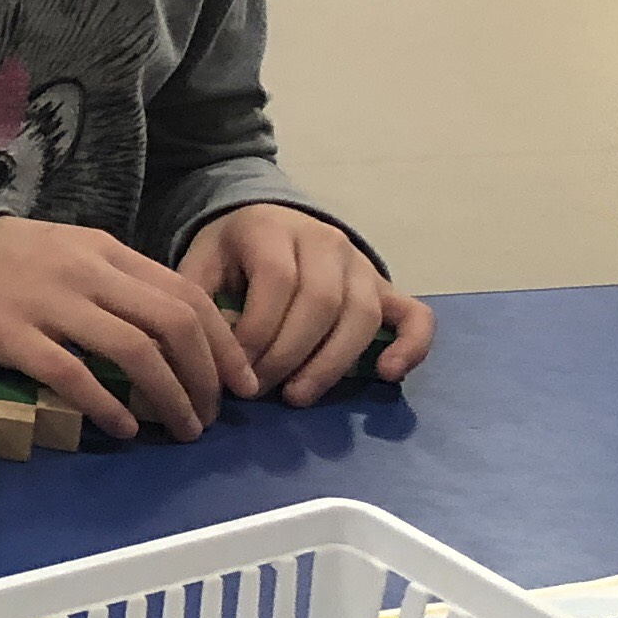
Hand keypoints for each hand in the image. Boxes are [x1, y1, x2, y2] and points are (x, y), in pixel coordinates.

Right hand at [0, 214, 254, 440]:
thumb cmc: (19, 262)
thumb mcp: (81, 255)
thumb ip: (129, 286)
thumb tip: (189, 336)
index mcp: (110, 252)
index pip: (188, 296)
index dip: (224, 345)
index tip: (241, 384)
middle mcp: (88, 273)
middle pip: (172, 324)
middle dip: (204, 377)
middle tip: (210, 415)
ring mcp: (49, 303)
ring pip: (133, 351)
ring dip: (169, 397)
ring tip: (179, 428)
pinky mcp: (13, 335)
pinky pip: (73, 375)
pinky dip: (108, 406)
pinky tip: (125, 428)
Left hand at [180, 206, 433, 403]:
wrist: (264, 223)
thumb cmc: (231, 254)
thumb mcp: (201, 265)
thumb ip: (203, 304)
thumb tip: (218, 360)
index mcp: (273, 229)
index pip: (277, 279)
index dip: (257, 330)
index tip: (237, 370)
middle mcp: (325, 241)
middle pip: (321, 301)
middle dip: (288, 354)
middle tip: (261, 389)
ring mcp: (361, 264)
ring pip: (362, 314)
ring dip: (331, 362)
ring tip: (297, 395)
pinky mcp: (387, 288)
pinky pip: (416, 316)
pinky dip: (411, 346)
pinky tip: (387, 374)